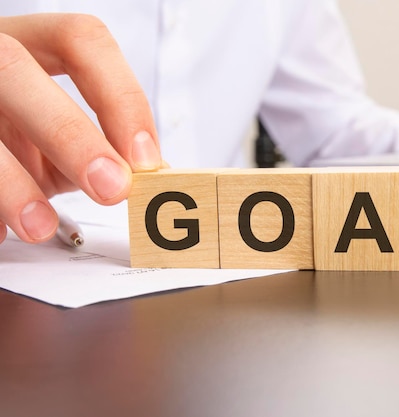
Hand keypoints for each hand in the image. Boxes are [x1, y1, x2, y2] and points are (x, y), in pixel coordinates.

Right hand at [0, 14, 160, 244]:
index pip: (82, 42)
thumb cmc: (27, 132)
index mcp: (34, 46)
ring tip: (39, 225)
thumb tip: (154, 175)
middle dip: (72, 134)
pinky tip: (0, 229)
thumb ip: (106, 147)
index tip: (145, 157)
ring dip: (13, 181)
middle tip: (110, 189)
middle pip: (18, 71)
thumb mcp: (66, 134)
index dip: (120, 97)